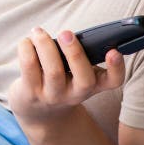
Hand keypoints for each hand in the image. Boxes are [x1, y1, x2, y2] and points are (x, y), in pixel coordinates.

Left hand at [8, 27, 125, 129]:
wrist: (39, 112)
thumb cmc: (61, 80)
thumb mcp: (75, 73)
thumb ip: (78, 55)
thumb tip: (68, 34)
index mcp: (93, 85)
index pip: (113, 81)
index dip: (116, 68)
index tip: (114, 51)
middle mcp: (76, 94)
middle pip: (84, 79)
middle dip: (75, 53)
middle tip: (66, 33)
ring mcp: (53, 96)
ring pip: (53, 71)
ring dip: (45, 46)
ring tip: (38, 32)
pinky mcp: (31, 94)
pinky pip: (29, 68)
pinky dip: (27, 49)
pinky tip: (27, 42)